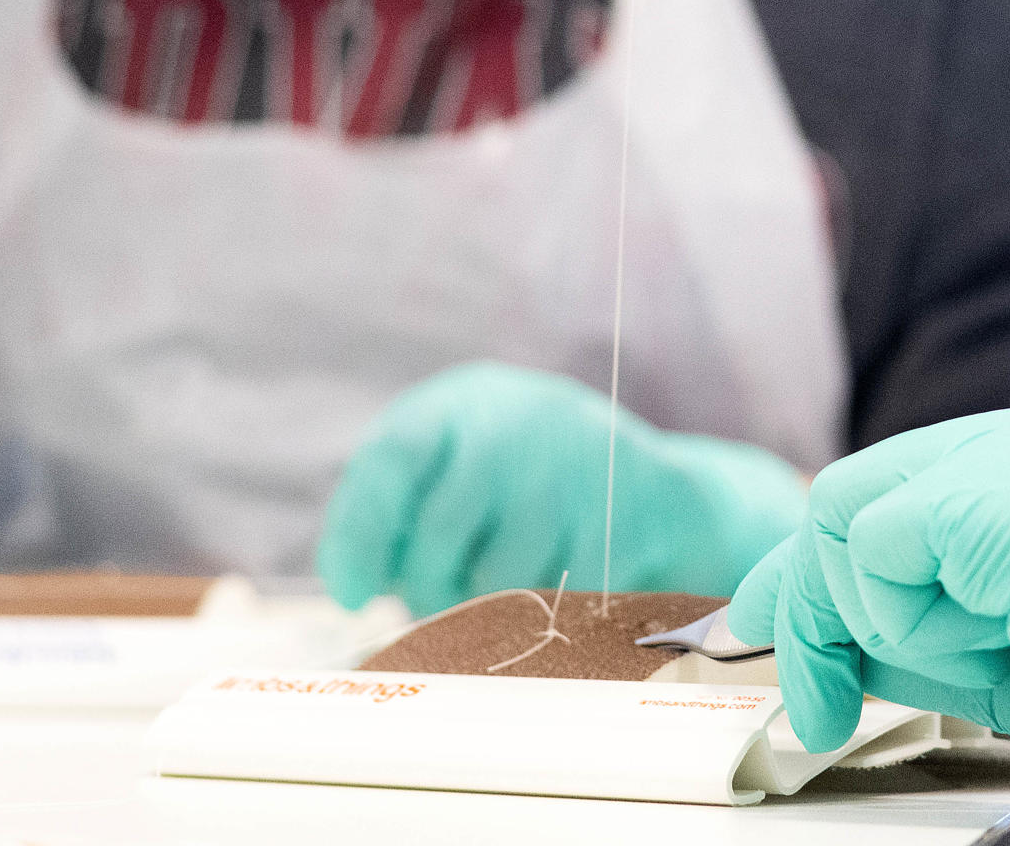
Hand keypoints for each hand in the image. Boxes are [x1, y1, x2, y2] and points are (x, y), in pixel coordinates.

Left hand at [318, 362, 806, 615]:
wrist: (657, 495)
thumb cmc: (528, 489)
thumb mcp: (463, 469)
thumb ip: (405, 508)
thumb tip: (352, 582)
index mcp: (463, 403)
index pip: (390, 461)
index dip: (359, 535)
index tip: (352, 593)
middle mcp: (517, 421)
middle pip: (436, 534)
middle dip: (427, 585)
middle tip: (439, 595)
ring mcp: (574, 466)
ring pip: (494, 576)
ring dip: (487, 600)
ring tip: (507, 575)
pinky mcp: (620, 517)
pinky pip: (552, 596)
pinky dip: (543, 606)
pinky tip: (555, 578)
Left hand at [730, 398, 1009, 845]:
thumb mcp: (989, 642)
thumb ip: (898, 605)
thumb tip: (772, 601)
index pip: (889, 482)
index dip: (817, 568)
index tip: (775, 639)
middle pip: (851, 492)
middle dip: (815, 608)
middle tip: (819, 705)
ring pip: (853, 519)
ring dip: (881, 625)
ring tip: (977, 670)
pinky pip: (883, 551)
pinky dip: (907, 624)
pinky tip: (990, 654)